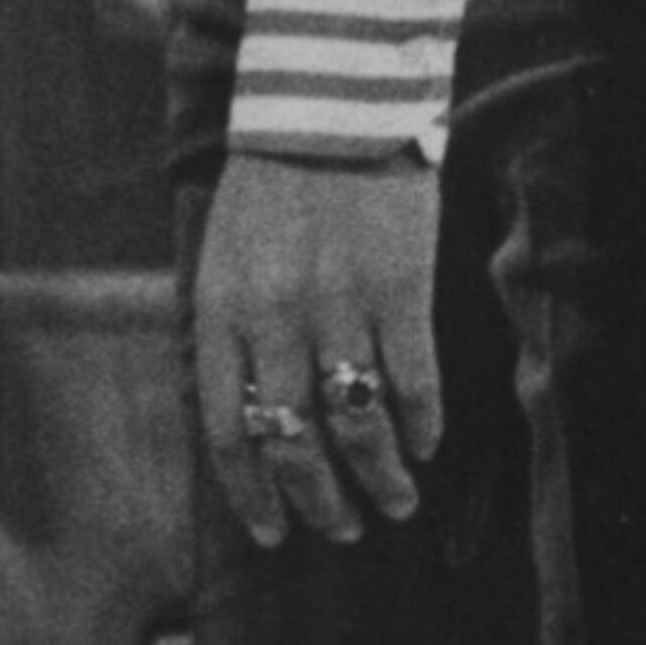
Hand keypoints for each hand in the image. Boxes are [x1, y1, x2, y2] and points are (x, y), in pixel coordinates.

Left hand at [188, 151, 441, 549]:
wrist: (328, 110)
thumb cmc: (270, 190)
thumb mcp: (220, 260)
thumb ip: (228, 335)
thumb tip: (245, 421)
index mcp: (220, 314)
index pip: (228, 430)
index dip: (251, 493)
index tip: (271, 534)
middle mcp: (274, 320)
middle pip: (294, 440)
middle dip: (318, 499)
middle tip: (340, 528)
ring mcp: (339, 307)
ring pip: (358, 425)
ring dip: (378, 478)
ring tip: (393, 504)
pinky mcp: (399, 291)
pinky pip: (412, 382)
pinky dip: (420, 425)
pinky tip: (425, 446)